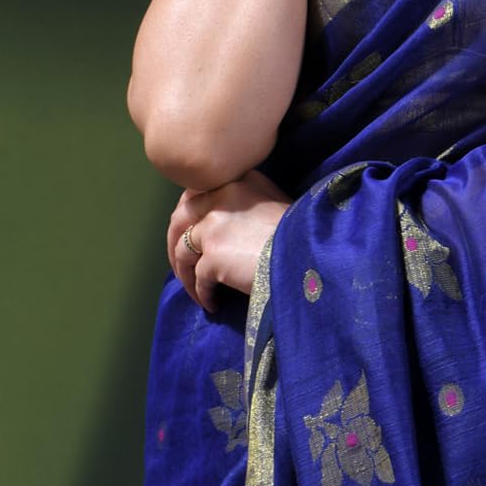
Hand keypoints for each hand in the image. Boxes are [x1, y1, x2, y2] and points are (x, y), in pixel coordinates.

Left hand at [168, 169, 291, 309]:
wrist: (311, 254)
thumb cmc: (301, 234)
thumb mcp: (275, 202)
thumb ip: (246, 205)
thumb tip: (222, 227)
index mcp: (237, 180)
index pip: (196, 193)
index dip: (189, 217)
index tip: (190, 236)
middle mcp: (222, 196)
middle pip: (180, 218)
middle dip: (174, 244)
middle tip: (180, 267)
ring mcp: (214, 225)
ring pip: (183, 252)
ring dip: (186, 275)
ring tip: (199, 293)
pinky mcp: (213, 255)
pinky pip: (198, 279)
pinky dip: (202, 294)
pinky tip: (213, 304)